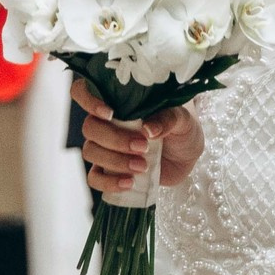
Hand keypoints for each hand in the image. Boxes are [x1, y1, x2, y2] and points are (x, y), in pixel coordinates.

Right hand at [73, 78, 203, 189]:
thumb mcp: (183, 119)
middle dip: (114, 139)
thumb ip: (168, 119)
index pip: (85, 91)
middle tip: (143, 147)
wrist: (188, 155)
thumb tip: (148, 129)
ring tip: (142, 166)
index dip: (88, 99)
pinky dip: (108, 182)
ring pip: (90, 151)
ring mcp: (106, 147)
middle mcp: (107, 122)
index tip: (109, 113)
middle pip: (89, 127)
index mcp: (120, 102)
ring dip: (114, 161)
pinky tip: (129, 183)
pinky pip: (95, 178)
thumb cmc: (182, 128)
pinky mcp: (110, 170)